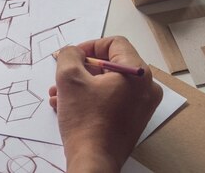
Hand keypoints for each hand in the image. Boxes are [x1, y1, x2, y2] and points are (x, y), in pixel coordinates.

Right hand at [49, 36, 162, 171]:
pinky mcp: (133, 120)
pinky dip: (91, 97)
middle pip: (111, 64)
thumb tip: (73, 51)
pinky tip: (67, 105)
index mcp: (138, 73)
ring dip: (82, 84)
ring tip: (59, 93)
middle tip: (64, 74)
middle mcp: (146, 88)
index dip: (90, 46)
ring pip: (108, 83)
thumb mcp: (69, 77)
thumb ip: (69, 54)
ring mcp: (141, 106)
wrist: (93, 161)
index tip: (73, 56)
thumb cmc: (85, 121)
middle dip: (82, 68)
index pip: (115, 44)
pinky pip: (112, 98)